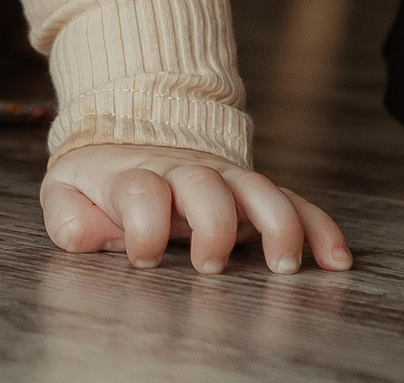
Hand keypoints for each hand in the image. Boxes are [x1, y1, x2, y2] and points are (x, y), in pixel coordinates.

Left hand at [40, 143, 349, 274]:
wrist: (132, 138)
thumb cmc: (101, 180)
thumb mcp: (68, 191)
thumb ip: (67, 216)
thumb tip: (80, 237)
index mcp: (135, 176)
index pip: (142, 192)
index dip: (142, 226)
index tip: (142, 258)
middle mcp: (185, 173)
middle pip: (206, 186)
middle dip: (213, 223)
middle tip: (210, 265)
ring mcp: (224, 179)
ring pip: (259, 190)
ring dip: (277, 224)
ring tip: (285, 265)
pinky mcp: (253, 191)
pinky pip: (294, 202)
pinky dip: (319, 227)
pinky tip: (336, 258)